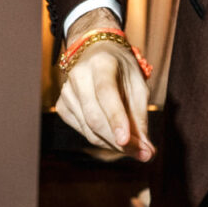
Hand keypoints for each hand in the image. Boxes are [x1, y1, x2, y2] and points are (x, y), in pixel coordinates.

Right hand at [54, 11, 153, 161]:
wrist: (95, 52)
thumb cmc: (121, 68)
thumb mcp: (138, 84)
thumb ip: (140, 116)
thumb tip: (145, 151)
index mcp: (100, 63)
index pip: (105, 94)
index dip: (115, 118)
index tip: (126, 141)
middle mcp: (79, 76)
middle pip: (95, 118)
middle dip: (120, 142)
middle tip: (144, 154)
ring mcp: (66, 92)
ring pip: (89, 130)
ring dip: (114, 144)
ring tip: (134, 146)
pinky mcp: (62, 106)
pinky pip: (83, 131)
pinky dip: (102, 139)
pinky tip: (114, 134)